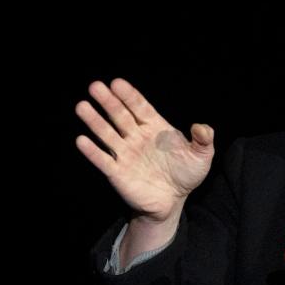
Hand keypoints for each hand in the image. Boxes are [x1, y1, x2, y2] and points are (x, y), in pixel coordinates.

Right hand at [75, 78, 214, 222]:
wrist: (173, 201)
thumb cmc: (186, 174)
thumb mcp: (201, 156)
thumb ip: (203, 140)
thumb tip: (201, 127)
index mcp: (155, 127)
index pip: (139, 107)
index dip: (129, 95)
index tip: (117, 83)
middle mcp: (136, 137)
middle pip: (120, 116)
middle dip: (108, 102)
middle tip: (95, 87)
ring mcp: (125, 154)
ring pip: (107, 134)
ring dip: (95, 121)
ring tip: (82, 107)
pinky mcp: (118, 173)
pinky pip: (103, 160)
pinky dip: (92, 151)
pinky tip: (82, 140)